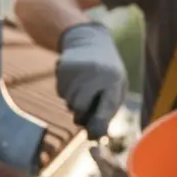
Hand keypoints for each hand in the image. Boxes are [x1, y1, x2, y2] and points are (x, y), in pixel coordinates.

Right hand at [55, 22, 127, 139]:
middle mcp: (95, 72)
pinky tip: (75, 78)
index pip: (105, 106)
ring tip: (84, 85)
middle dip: (82, 110)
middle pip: (79, 108)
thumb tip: (93, 136)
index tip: (94, 135)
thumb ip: (107, 111)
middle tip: (88, 100)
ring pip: (68, 102)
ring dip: (74, 100)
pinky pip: (60, 92)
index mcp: (113, 79)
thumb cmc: (108, 73)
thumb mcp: (116, 88)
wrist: (91, 41)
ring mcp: (76, 68)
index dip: (99, 123)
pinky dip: (66, 90)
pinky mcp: (62, 66)